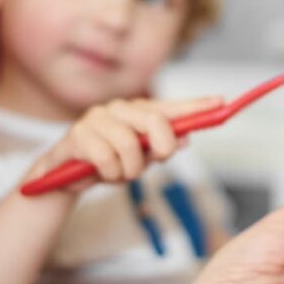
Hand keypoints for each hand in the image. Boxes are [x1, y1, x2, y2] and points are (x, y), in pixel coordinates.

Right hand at [21, 96, 222, 191]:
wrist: (61, 181)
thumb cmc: (105, 166)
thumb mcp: (138, 160)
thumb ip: (160, 150)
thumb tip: (186, 139)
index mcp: (135, 112)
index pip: (170, 107)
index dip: (196, 105)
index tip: (221, 103)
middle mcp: (117, 109)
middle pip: (154, 120)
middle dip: (161, 146)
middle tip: (156, 160)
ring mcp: (95, 119)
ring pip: (129, 145)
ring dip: (129, 170)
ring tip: (119, 174)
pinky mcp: (77, 136)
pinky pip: (106, 158)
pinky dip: (109, 173)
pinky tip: (99, 174)